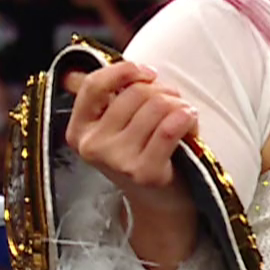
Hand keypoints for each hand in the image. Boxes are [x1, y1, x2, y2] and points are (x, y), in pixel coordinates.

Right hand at [63, 63, 198, 209]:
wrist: (160, 201)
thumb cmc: (140, 152)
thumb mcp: (114, 125)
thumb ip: (104, 96)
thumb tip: (90, 68)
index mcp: (79, 130)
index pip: (94, 85)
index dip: (124, 71)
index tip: (148, 73)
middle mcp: (92, 147)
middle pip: (134, 93)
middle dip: (161, 90)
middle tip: (173, 101)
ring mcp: (117, 161)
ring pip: (156, 106)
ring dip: (178, 104)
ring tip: (183, 114)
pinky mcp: (144, 173)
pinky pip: (169, 128)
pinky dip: (186, 117)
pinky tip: (190, 119)